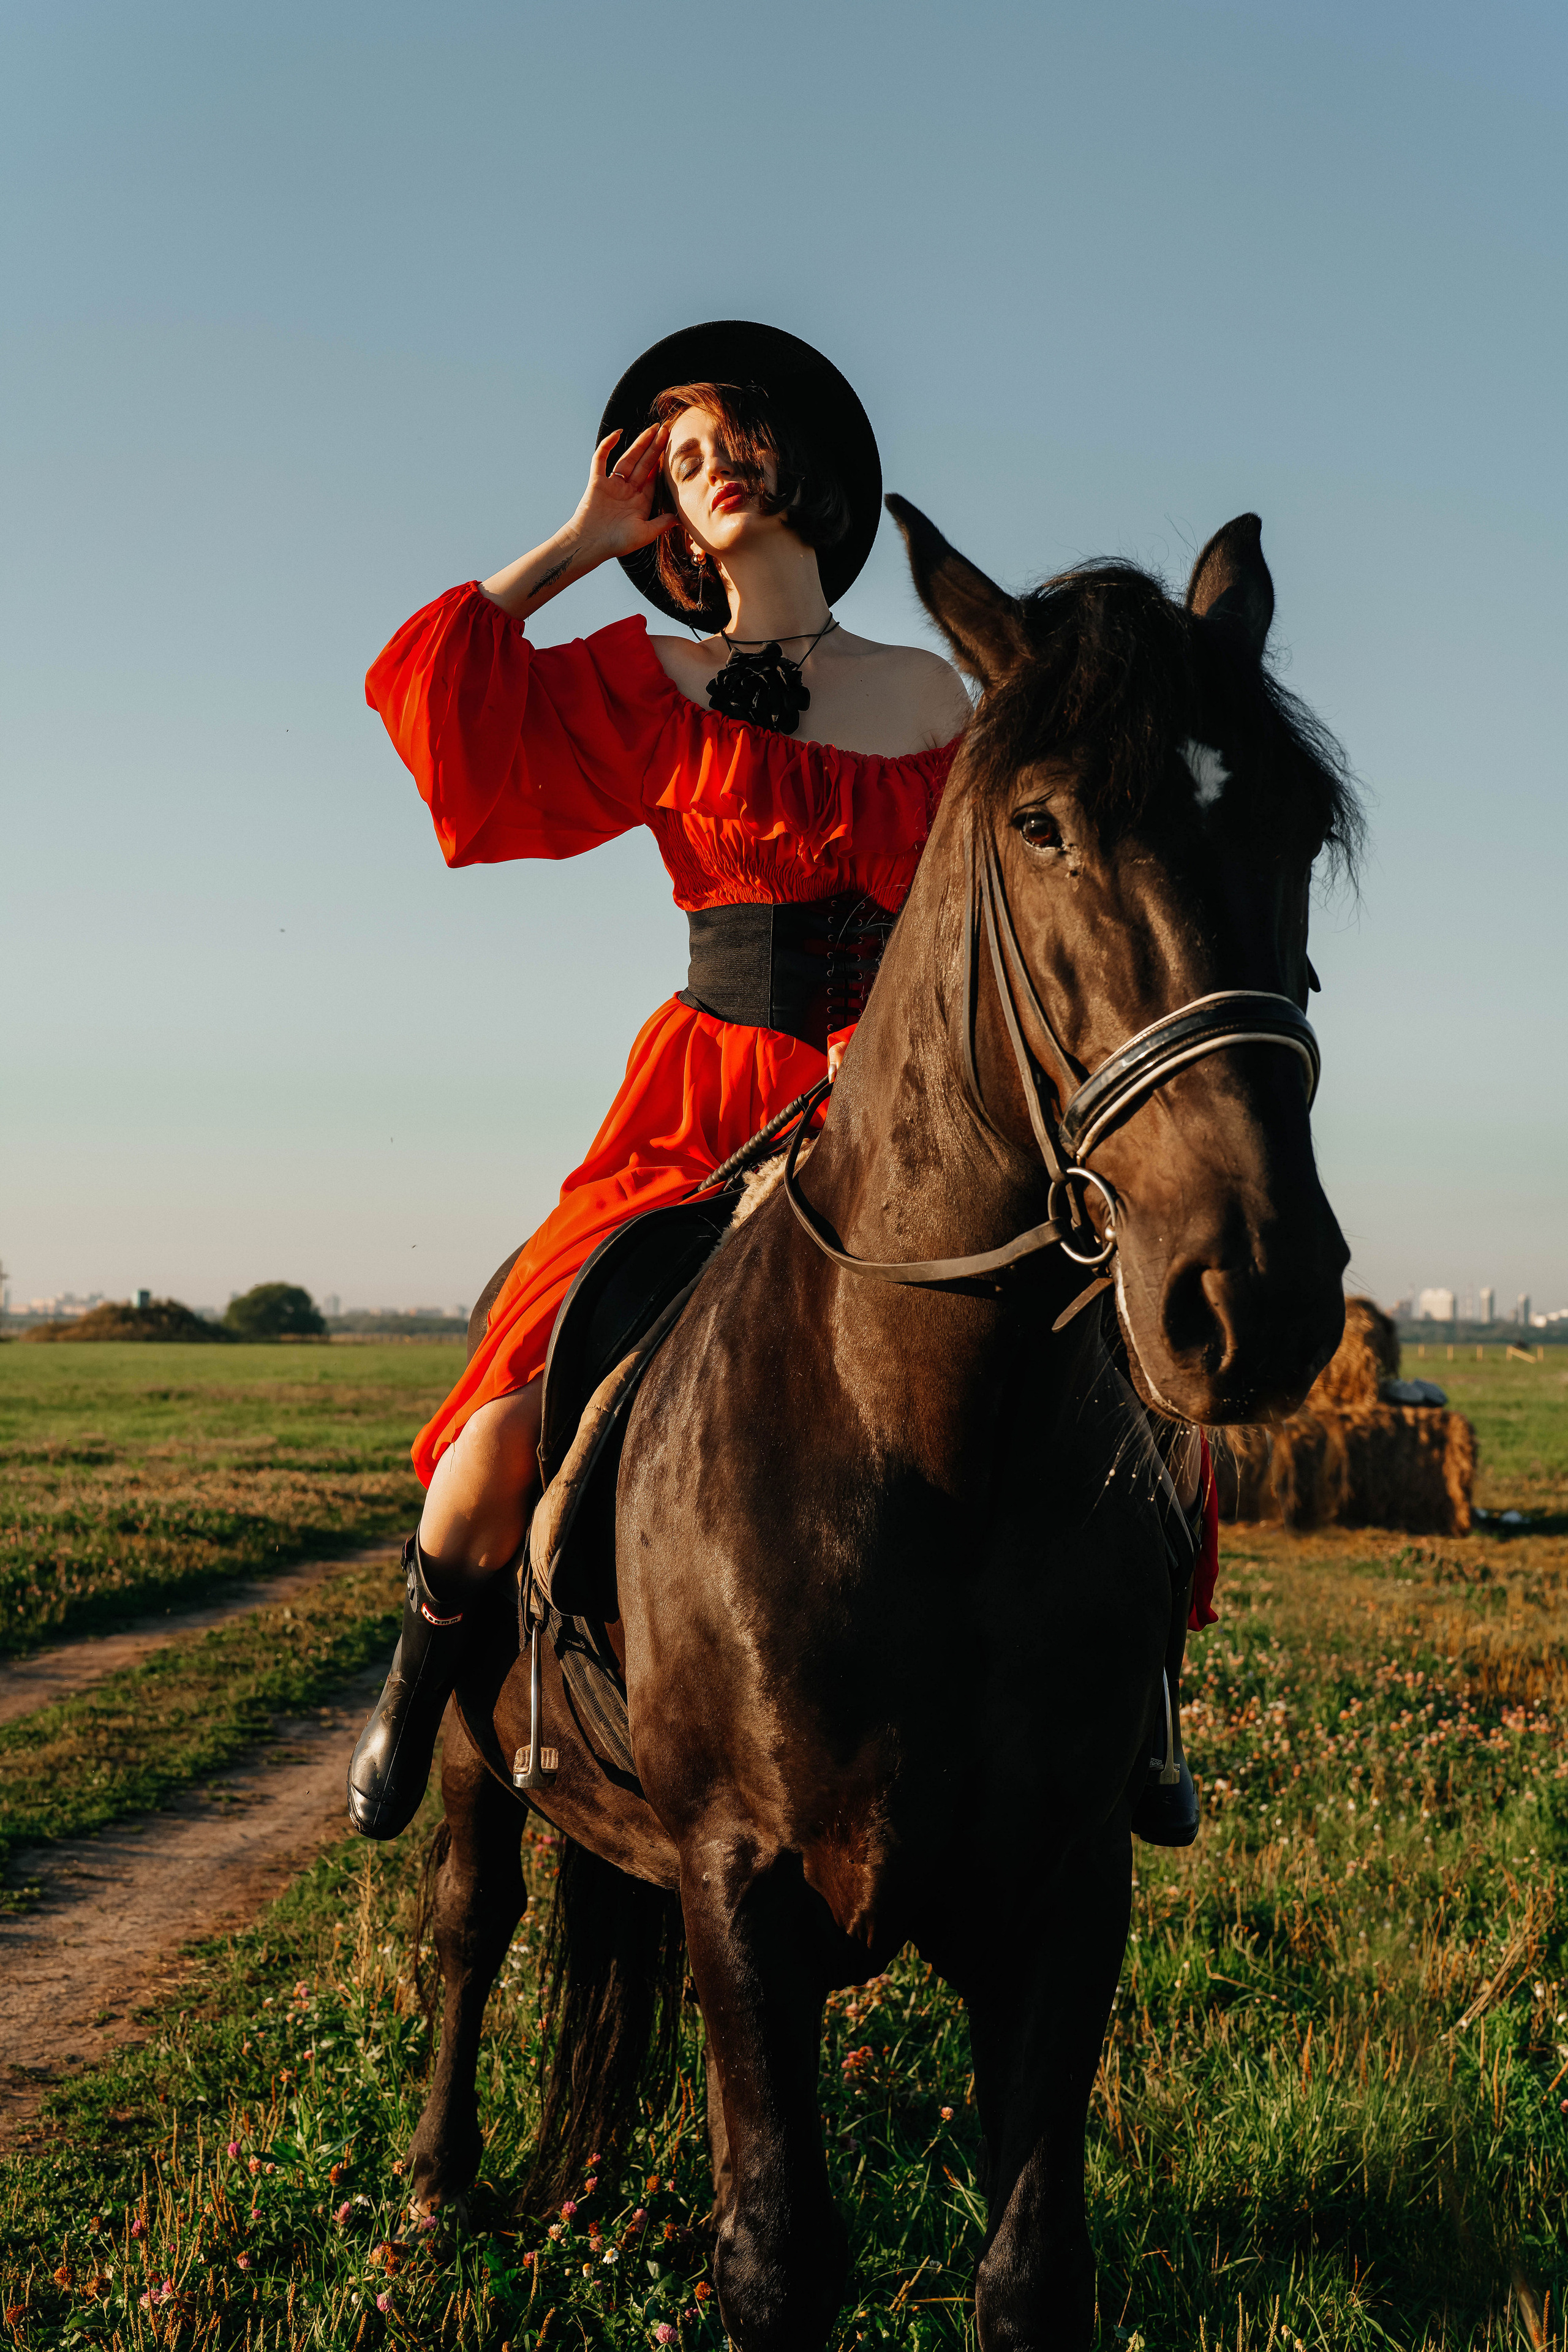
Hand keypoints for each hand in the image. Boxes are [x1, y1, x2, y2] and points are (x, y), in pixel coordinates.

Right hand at [570, 424, 677, 562]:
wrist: (590, 544)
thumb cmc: (617, 543)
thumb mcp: (646, 533)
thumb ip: (662, 523)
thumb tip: (681, 518)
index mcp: (639, 501)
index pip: (653, 477)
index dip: (663, 463)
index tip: (673, 448)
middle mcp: (627, 490)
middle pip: (643, 463)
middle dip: (655, 447)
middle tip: (666, 430)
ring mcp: (612, 484)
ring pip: (628, 458)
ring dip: (640, 443)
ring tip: (652, 429)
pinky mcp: (597, 481)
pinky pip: (601, 459)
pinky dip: (608, 445)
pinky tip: (619, 433)